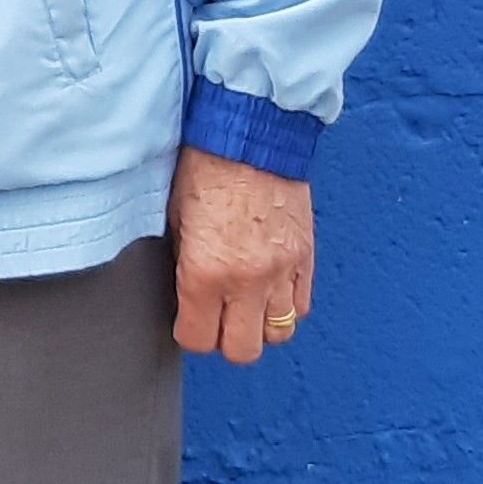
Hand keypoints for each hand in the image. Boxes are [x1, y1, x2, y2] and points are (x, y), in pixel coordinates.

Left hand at [169, 147, 312, 365]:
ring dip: (259, 324)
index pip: (198, 339)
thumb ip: (184, 264)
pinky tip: (270, 287)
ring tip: (246, 302)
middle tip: (216, 316)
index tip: (187, 319)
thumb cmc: (205, 166)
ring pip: (278, 334)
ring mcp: (283, 271)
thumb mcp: (175, 218)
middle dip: (225, 339)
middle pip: (242, 350)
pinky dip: (287, 304)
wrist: (251, 133)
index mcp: (205, 272)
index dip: (189, 332)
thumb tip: (188, 293)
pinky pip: (303, 305)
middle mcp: (247, 281)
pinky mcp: (307, 257)